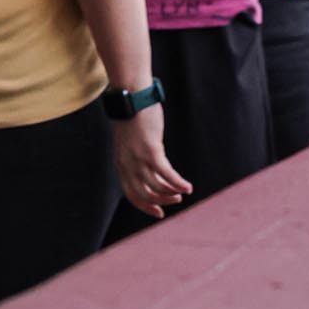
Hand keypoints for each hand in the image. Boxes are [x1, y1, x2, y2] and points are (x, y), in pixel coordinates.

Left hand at [110, 101, 190, 217]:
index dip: (145, 205)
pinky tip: (187, 186)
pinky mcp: (151, 150)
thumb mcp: (131, 140)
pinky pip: (166, 174)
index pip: (131, 194)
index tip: (159, 212)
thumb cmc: (133, 115)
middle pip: (143, 194)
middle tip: (176, 201)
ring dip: (171, 193)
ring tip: (183, 192)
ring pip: (155, 187)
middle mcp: (127, 164)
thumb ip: (137, 155)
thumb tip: (153, 166)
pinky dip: (177, 183)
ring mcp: (138, 158)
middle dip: (161, 201)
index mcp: (121, 163)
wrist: (131, 96)